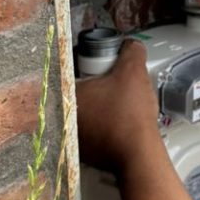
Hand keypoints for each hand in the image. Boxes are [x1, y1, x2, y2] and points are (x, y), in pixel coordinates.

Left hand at [76, 41, 160, 178]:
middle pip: (78, 92)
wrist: (138, 153)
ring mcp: (71, 137)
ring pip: (85, 113)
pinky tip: (118, 123)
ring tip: (119, 104)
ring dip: (99, 107)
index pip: (72, 71)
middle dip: (96, 87)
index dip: (91, 66)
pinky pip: (92, 131)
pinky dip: (103, 126)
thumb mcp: (134, 72)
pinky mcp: (83, 153)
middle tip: (114, 85)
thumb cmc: (130, 114)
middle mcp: (61, 117)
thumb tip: (131, 46)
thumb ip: (131, 52)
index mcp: (66, 94)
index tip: (105, 68)